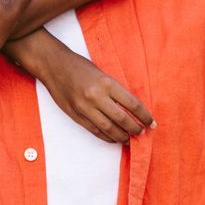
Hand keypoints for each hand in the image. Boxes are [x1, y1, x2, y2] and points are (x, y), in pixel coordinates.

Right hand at [26, 42, 155, 142]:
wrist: (53, 66)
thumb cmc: (79, 66)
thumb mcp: (102, 73)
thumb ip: (115, 90)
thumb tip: (131, 109)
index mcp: (106, 83)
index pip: (132, 104)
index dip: (145, 116)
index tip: (151, 123)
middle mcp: (96, 96)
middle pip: (122, 119)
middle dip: (135, 129)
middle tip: (142, 133)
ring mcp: (84, 107)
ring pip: (108, 128)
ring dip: (122, 136)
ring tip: (129, 139)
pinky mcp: (75, 115)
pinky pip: (94, 130)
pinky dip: (106, 136)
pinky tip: (114, 138)